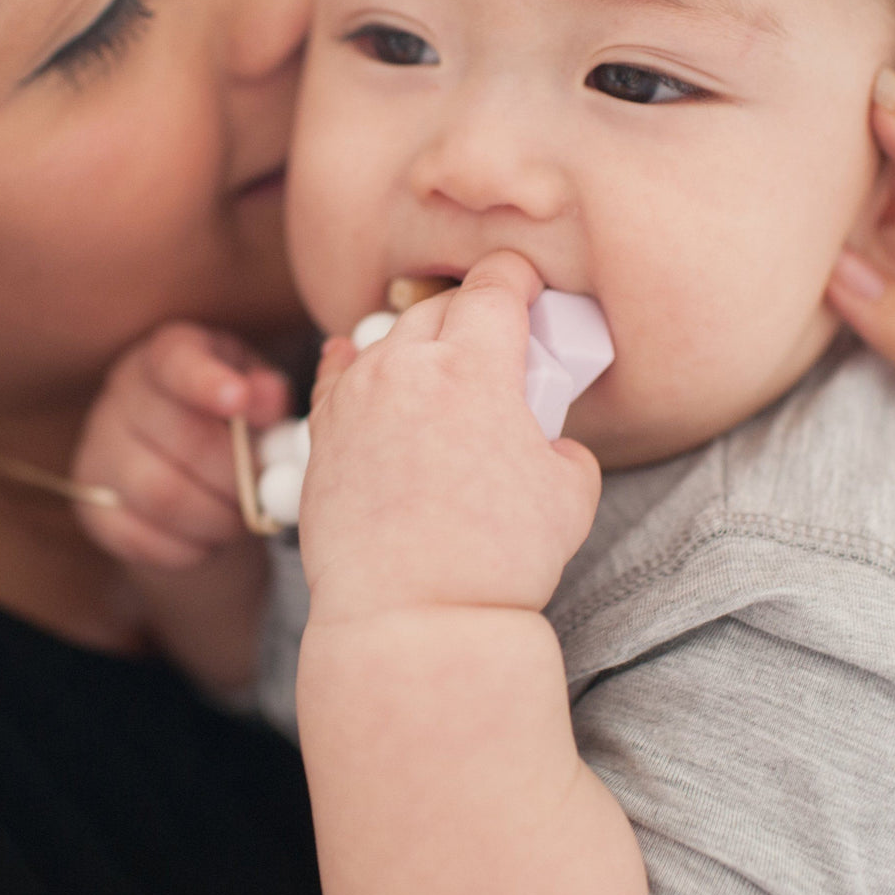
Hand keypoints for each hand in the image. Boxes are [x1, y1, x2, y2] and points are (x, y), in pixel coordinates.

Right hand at [72, 322, 289, 567]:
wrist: (187, 469)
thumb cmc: (230, 419)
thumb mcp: (257, 393)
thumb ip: (266, 394)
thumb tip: (268, 401)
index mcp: (169, 353)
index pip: (177, 360)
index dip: (207, 381)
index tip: (238, 400)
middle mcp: (124, 393)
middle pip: (182, 438)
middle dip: (238, 476)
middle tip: (267, 496)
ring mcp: (99, 448)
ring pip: (161, 494)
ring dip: (216, 517)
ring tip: (241, 519)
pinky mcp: (92, 504)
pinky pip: (140, 537)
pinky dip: (187, 548)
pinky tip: (208, 539)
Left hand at [300, 250, 602, 623]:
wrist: (414, 616)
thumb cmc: (499, 558)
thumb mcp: (572, 491)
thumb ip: (560, 441)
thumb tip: (543, 437)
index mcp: (475, 363)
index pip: (495, 284)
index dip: (517, 278)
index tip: (527, 288)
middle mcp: (407, 365)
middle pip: (440, 306)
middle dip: (471, 312)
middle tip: (495, 343)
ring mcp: (357, 397)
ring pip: (388, 340)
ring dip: (418, 344)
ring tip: (438, 374)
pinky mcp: (322, 434)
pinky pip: (337, 376)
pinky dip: (355, 364)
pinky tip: (354, 360)